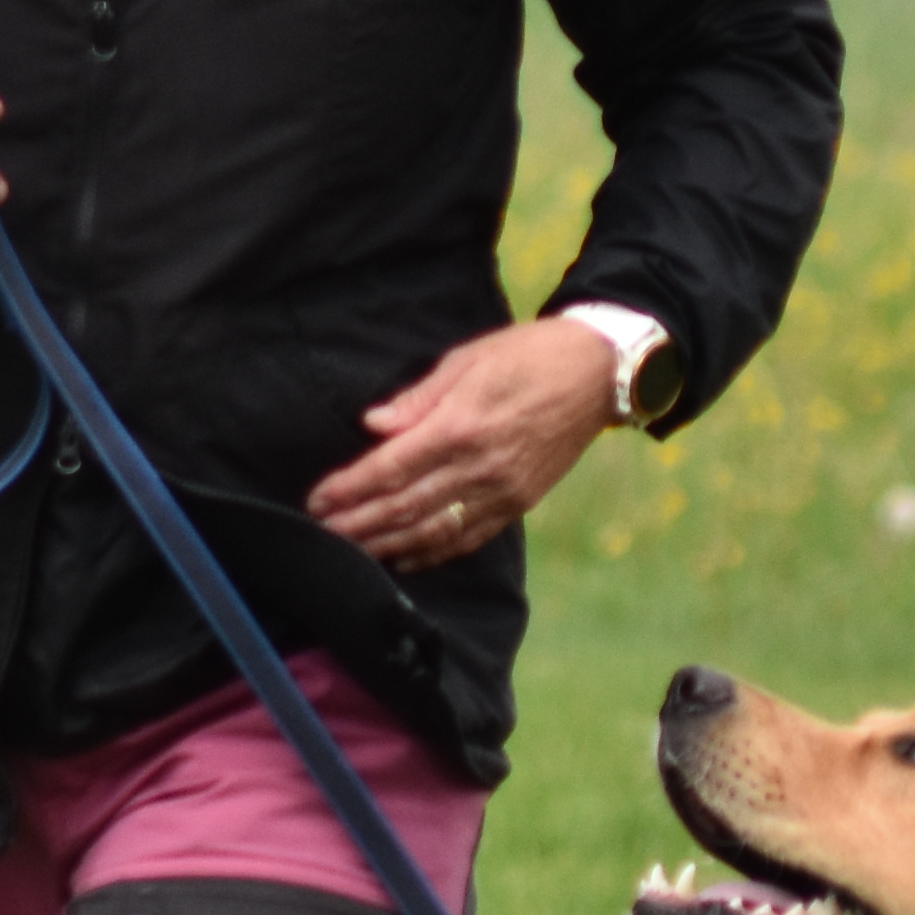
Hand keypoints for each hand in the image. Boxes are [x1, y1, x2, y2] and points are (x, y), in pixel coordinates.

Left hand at [310, 317, 625, 570]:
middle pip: (404, 507)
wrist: (597, 374)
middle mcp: (479, 466)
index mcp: (460, 426)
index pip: (390, 468)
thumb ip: (417, 399)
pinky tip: (404, 558)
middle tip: (321, 533)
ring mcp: (502, 491)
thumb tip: (372, 424)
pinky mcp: (519, 503)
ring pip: (432, 531)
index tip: (317, 499)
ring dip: (387, 544)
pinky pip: (468, 537)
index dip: (350, 488)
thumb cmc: (527, 355)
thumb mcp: (466, 360)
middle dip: (358, 523)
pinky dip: (432, 553)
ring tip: (352, 551)